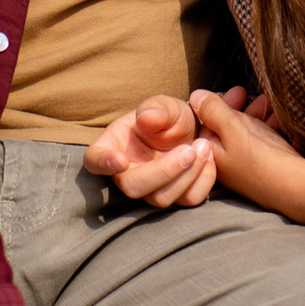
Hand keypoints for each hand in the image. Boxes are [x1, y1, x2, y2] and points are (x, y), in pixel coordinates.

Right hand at [84, 95, 216, 207]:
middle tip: (188, 150)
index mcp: (113, 147)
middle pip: (134, 187)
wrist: (193, 131)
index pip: (95, 160)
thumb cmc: (169, 118)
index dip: (103, 162)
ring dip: (187, 174)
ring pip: (162, 198)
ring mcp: (151, 190)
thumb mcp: (164, 105)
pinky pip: (188, 200)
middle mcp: (127, 174)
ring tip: (203, 146)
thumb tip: (147, 119)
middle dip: (164, 171)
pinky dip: (203, 180)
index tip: (120, 160)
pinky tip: (209, 158)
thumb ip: (156, 109)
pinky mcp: (177, 197)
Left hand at [188, 88, 304, 224]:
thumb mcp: (233, 127)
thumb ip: (213, 110)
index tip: (238, 91)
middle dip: (244, 109)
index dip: (222, 105)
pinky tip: (280, 119)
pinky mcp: (265, 171)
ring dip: (259, 117)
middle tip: (257, 97)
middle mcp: (227, 165)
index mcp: (213, 156)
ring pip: (248, 136)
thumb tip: (195, 97)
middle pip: (229, 129)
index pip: (208, 125)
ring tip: (272, 104)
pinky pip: (263, 145)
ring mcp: (246, 170)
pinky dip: (270, 129)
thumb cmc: (260, 157)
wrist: (296, 187)